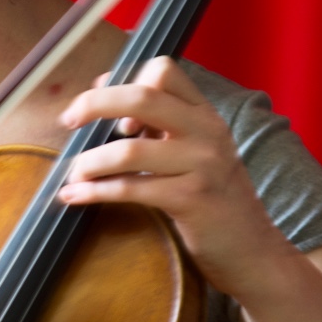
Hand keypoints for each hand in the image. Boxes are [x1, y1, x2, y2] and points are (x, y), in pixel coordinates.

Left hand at [55, 57, 299, 297]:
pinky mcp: (191, 200)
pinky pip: (130, 189)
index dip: (123, 80)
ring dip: (90, 160)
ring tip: (72, 172)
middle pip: (142, 97)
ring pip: (129, 150)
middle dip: (94, 104)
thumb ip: (163, 129)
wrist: (253, 251)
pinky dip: (94, 191)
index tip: (99, 97)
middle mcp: (207, 132)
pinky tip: (74, 195)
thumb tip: (107, 104)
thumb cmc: (215, 202)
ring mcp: (202, 165)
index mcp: (206, 115)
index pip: (164, 70)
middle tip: (69, 121)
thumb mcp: (197, 154)